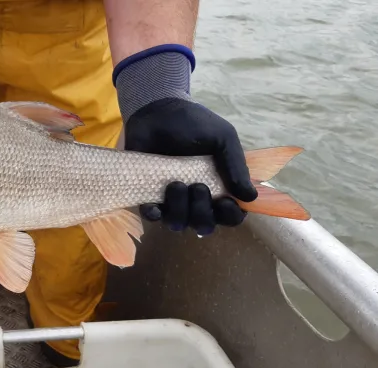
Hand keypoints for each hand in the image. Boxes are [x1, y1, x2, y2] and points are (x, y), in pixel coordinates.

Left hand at [124, 98, 256, 234]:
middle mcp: (197, 198)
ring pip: (179, 223)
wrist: (157, 110)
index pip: (231, 216)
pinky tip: (155, 205)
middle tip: (197, 186)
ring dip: (180, 210)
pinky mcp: (148, 194)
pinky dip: (154, 214)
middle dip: (203, 211)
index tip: (225, 201)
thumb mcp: (223, 139)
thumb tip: (251, 197)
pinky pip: (152, 216)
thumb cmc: (194, 124)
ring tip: (175, 184)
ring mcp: (172, 198)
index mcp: (219, 187)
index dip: (230, 216)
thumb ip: (236, 166)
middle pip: (205, 225)